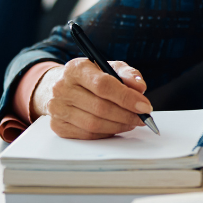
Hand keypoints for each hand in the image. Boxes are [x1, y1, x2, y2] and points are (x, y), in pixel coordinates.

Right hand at [31, 57, 151, 138]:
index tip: (145, 106)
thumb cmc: (90, 77)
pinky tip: (116, 127)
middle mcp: (62, 88)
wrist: (60, 87)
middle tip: (143, 118)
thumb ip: (128, 74)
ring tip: (132, 122)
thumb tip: (140, 88)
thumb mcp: (109, 67)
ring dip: (119, 126)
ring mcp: (57, 108)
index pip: (104, 85)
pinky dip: (106, 133)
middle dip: (127, 115)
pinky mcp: (58, 126)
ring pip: (95, 124)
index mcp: (76, 69)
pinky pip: (88, 135)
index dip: (127, 98)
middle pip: (101, 108)